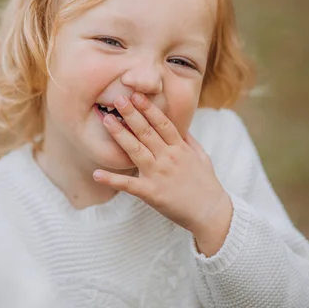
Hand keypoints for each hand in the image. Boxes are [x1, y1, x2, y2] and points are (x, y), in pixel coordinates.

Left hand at [93, 92, 232, 255]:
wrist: (211, 214)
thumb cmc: (206, 185)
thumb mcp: (202, 157)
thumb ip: (188, 140)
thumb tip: (180, 126)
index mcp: (180, 149)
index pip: (162, 123)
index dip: (148, 108)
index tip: (136, 95)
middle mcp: (168, 158)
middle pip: (147, 132)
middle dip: (131, 114)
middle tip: (118, 98)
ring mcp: (159, 175)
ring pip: (136, 150)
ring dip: (120, 134)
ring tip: (106, 120)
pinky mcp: (151, 193)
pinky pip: (128, 185)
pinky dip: (112, 180)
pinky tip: (96, 173)